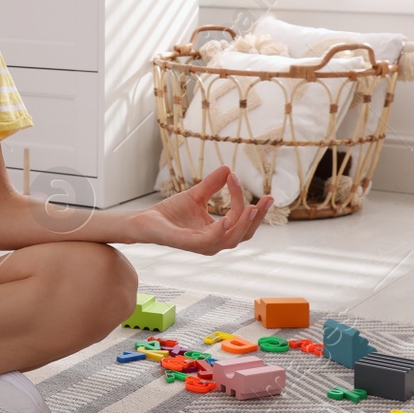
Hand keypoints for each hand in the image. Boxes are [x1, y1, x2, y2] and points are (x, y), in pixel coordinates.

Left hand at [129, 166, 271, 254]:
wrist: (146, 221)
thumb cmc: (171, 213)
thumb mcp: (196, 195)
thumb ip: (212, 185)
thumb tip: (228, 167)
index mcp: (218, 232)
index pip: (239, 217)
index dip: (241, 198)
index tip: (235, 177)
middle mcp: (214, 242)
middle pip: (244, 233)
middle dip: (257, 217)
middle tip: (267, 199)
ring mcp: (202, 245)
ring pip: (232, 239)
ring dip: (243, 223)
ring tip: (251, 207)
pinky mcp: (188, 244)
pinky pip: (209, 241)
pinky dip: (220, 232)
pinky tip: (226, 220)